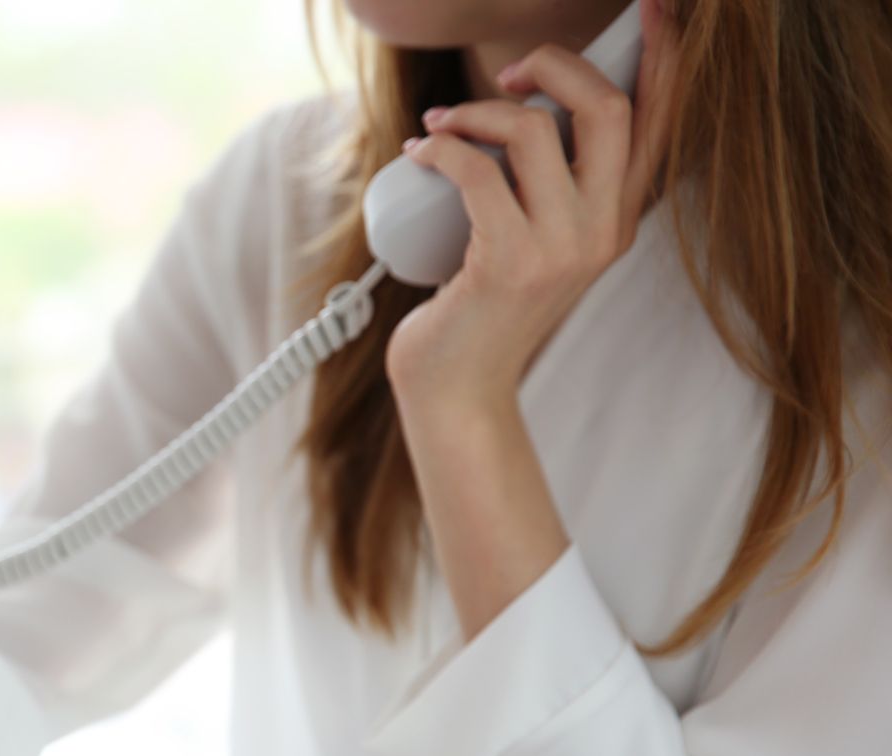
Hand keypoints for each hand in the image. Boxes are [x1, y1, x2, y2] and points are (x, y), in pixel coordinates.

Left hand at [384, 20, 673, 420]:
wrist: (457, 390)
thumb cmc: (482, 311)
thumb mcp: (533, 244)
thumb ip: (547, 191)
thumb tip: (520, 113)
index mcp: (618, 221)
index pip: (659, 124)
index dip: (662, 60)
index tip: (654, 11)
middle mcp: (603, 231)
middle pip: (606, 108)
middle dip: (553, 66)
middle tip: (507, 75)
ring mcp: (561, 249)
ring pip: (532, 132)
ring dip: (474, 112)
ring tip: (440, 129)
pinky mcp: (509, 262)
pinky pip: (476, 172)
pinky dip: (441, 149)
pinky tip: (419, 154)